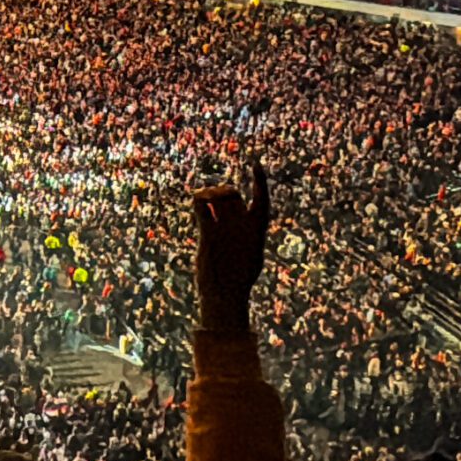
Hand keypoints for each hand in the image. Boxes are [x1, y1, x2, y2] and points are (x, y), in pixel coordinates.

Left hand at [190, 164, 270, 332]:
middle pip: (232, 195)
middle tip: (213, 204)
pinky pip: (202, 208)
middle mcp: (243, 227)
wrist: (226, 296)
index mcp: (256, 231)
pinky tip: (197, 202)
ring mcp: (226, 231)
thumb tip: (254, 229)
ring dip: (208, 195)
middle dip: (222, 192)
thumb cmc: (239, 279)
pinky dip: (199, 200)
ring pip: (216, 197)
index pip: (263, 200)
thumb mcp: (252, 256)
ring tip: (203, 205)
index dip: (260, 181)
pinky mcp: (208, 236)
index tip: (256, 165)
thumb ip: (251, 238)